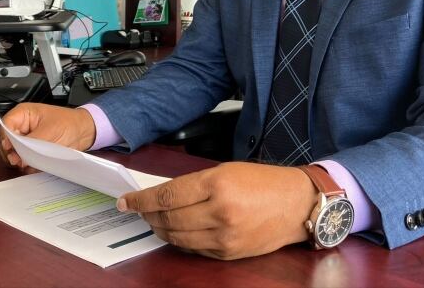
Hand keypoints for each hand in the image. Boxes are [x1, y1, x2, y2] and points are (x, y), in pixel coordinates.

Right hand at [0, 103, 95, 170]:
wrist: (84, 132)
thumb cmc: (69, 123)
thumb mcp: (50, 130)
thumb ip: (32, 142)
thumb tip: (19, 154)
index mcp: (23, 114)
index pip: (6, 126)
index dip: (6, 139)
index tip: (11, 150)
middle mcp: (22, 127)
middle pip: (7, 142)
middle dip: (13, 152)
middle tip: (20, 160)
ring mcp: (27, 140)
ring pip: (14, 153)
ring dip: (21, 160)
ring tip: (30, 163)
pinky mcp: (32, 151)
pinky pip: (24, 160)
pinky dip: (29, 165)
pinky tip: (36, 166)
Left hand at [117, 162, 316, 259]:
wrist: (297, 205)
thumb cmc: (264, 182)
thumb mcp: (227, 171)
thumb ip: (194, 183)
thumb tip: (163, 195)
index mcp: (217, 184)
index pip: (167, 195)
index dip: (141, 200)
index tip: (126, 200)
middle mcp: (219, 212)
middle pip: (168, 219)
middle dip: (147, 215)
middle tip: (137, 209)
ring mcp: (224, 236)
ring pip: (177, 237)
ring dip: (159, 229)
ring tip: (152, 220)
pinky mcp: (228, 253)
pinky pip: (193, 249)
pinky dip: (179, 240)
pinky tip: (175, 231)